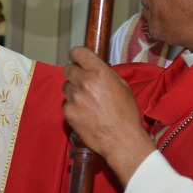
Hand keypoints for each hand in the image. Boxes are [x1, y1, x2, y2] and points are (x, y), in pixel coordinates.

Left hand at [63, 47, 155, 185]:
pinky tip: (85, 114)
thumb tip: (92, 66)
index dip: (77, 56)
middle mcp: (84, 81)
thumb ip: (105, 73)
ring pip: (66, 87)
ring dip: (74, 91)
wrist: (122, 139)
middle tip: (84, 84)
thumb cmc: (126, 113)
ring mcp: (74, 97)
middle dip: (75, 74)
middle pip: (68, 69)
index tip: (78, 60)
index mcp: (99, 72)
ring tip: (88, 103)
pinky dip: (73, 107)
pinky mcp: (68, 111)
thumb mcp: (122, 86)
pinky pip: (66, 103)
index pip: (77, 52)